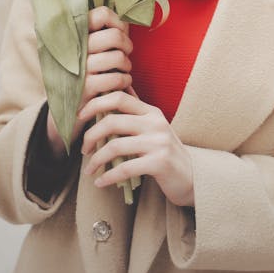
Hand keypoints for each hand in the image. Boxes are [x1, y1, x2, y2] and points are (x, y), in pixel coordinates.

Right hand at [44, 7, 132, 157]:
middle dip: (127, 45)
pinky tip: (121, 84)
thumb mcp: (88, 51)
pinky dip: (125, 81)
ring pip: (118, 57)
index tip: (120, 32)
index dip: (118, 22)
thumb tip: (126, 20)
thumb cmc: (84, 75)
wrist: (66, 111)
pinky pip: (116, 78)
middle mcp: (73, 48)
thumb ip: (104, 33)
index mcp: (73, 33)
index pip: (101, 14)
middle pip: (114, 36)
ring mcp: (78, 68)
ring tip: (123, 70)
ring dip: (127, 65)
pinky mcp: (84, 88)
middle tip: (125, 53)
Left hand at [79, 91, 194, 206]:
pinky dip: (107, 177)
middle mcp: (156, 123)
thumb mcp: (154, 127)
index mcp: (151, 112)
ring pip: (115, 146)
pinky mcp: (159, 163)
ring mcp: (158, 143)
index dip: (95, 104)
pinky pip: (125, 168)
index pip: (119, 97)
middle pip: (112, 121)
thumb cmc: (167, 153)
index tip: (80, 117)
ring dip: (96, 160)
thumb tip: (116, 90)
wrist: (193, 177)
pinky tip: (100, 182)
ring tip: (88, 170)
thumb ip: (135, 112)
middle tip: (83, 149)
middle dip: (91, 135)